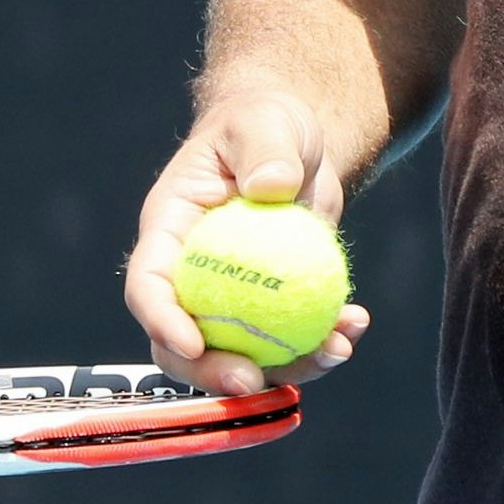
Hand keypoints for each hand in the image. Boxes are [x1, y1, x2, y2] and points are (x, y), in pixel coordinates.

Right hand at [123, 90, 373, 395]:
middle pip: (183, 344)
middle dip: (211, 374)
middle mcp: (191, 275)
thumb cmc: (264, 123)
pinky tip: (355, 323)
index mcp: (169, 233)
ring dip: (287, 367)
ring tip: (337, 349)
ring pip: (242, 355)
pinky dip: (321, 342)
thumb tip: (270, 187)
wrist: (296, 145)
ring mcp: (230, 298)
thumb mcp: (263, 122)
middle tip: (252, 381)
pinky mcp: (270, 307)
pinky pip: (289, 340)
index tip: (191, 345)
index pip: (149, 286)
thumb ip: (263, 149)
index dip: (161, 321)